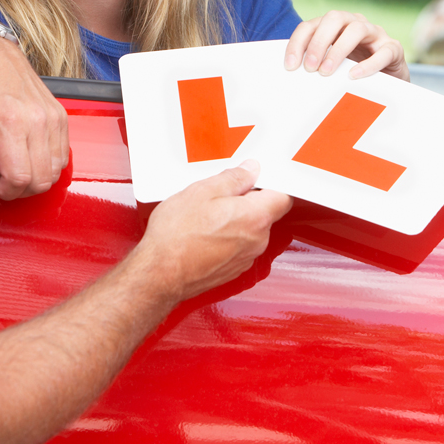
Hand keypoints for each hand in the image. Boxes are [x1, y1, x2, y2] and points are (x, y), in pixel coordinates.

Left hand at [0, 30, 69, 206]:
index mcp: (9, 123)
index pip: (20, 179)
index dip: (6, 191)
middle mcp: (36, 120)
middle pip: (41, 180)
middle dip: (20, 189)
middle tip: (1, 178)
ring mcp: (53, 117)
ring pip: (55, 171)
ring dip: (35, 178)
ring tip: (14, 165)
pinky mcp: (61, 116)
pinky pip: (63, 156)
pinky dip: (47, 164)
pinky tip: (28, 155)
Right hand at [138, 160, 291, 300]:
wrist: (160, 274)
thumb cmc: (177, 235)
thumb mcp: (203, 191)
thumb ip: (234, 178)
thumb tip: (250, 170)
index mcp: (256, 217)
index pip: (283, 196)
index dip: (270, 184)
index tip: (254, 177)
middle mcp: (258, 240)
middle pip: (265, 213)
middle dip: (246, 201)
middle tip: (219, 195)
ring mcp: (246, 258)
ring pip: (249, 231)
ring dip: (234, 221)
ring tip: (205, 216)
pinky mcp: (232, 270)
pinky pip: (237, 247)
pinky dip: (226, 239)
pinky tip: (203, 234)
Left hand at [284, 9, 408, 81]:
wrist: (389, 81)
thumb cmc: (353, 71)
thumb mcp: (331, 66)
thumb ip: (314, 64)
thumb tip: (290, 75)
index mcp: (334, 26)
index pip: (310, 25)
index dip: (297, 43)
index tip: (290, 66)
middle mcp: (354, 23)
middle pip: (334, 18)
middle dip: (318, 42)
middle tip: (309, 67)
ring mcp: (376, 33)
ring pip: (357, 29)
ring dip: (338, 50)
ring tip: (326, 71)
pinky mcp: (393, 48)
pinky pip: (383, 52)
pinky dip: (368, 64)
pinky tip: (354, 76)